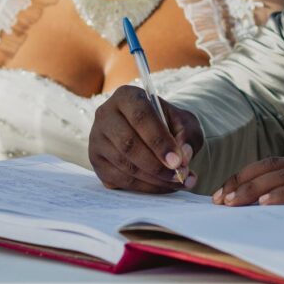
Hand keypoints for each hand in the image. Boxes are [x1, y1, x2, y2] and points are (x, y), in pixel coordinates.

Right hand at [89, 85, 203, 192]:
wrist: (154, 131)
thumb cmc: (169, 124)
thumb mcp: (184, 122)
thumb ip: (187, 136)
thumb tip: (183, 157)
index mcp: (127, 96)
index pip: (141, 116)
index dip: (160, 141)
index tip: (178, 161)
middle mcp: (105, 114)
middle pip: (128, 144)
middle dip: (157, 165)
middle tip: (180, 175)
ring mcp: (97, 139)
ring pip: (124, 165)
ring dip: (154, 179)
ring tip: (178, 182)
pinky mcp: (96, 161)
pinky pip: (119, 180)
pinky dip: (144, 187)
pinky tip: (163, 187)